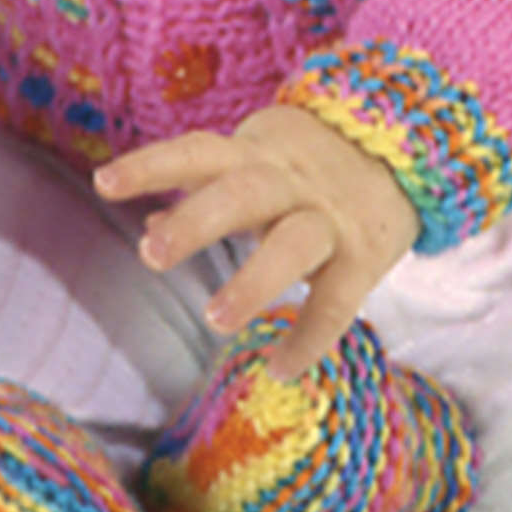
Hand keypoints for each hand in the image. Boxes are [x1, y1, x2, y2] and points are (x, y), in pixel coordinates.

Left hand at [94, 104, 419, 379]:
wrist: (408, 143)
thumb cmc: (309, 164)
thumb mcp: (257, 164)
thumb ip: (206, 193)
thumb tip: (147, 227)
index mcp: (256, 154)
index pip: (195, 152)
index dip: (150, 165)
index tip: (103, 183)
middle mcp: (290, 180)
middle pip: (241, 192)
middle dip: (196, 220)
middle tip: (151, 254)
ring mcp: (329, 216)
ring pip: (292, 242)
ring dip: (253, 280)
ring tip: (215, 320)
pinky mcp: (366, 254)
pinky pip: (338, 299)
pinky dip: (310, 336)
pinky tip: (279, 368)